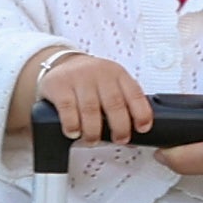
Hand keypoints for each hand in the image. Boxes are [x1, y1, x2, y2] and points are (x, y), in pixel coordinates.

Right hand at [31, 49, 153, 147]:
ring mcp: (79, 78)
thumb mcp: (110, 84)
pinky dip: (72, 125)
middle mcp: (100, 74)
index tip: (142, 129)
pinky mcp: (59, 85)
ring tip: (92, 140)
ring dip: (93, 131)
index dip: (141, 113)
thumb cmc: (90, 80)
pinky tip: (74, 132)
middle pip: (114, 104)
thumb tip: (133, 137)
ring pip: (90, 109)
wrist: (61, 62)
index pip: (134, 93)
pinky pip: (68, 109)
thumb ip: (122, 104)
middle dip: (119, 127)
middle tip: (119, 139)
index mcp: (117, 74)